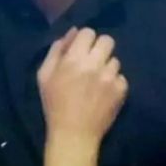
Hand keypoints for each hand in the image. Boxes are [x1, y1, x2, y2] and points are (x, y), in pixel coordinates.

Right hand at [37, 28, 126, 147]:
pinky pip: (121, 77)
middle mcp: (94, 64)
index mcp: (73, 59)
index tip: (80, 50)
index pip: (88, 32)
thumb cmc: (54, 104)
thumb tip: (72, 33)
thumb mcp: (44, 75)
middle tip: (92, 61)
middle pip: (107, 40)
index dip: (84, 39)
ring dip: (106, 66)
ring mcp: (110, 78)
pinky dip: (114, 83)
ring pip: (115, 60)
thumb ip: (56, 51)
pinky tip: (104, 93)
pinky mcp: (121, 90)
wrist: (74, 134)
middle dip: (99, 48)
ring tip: (97, 81)